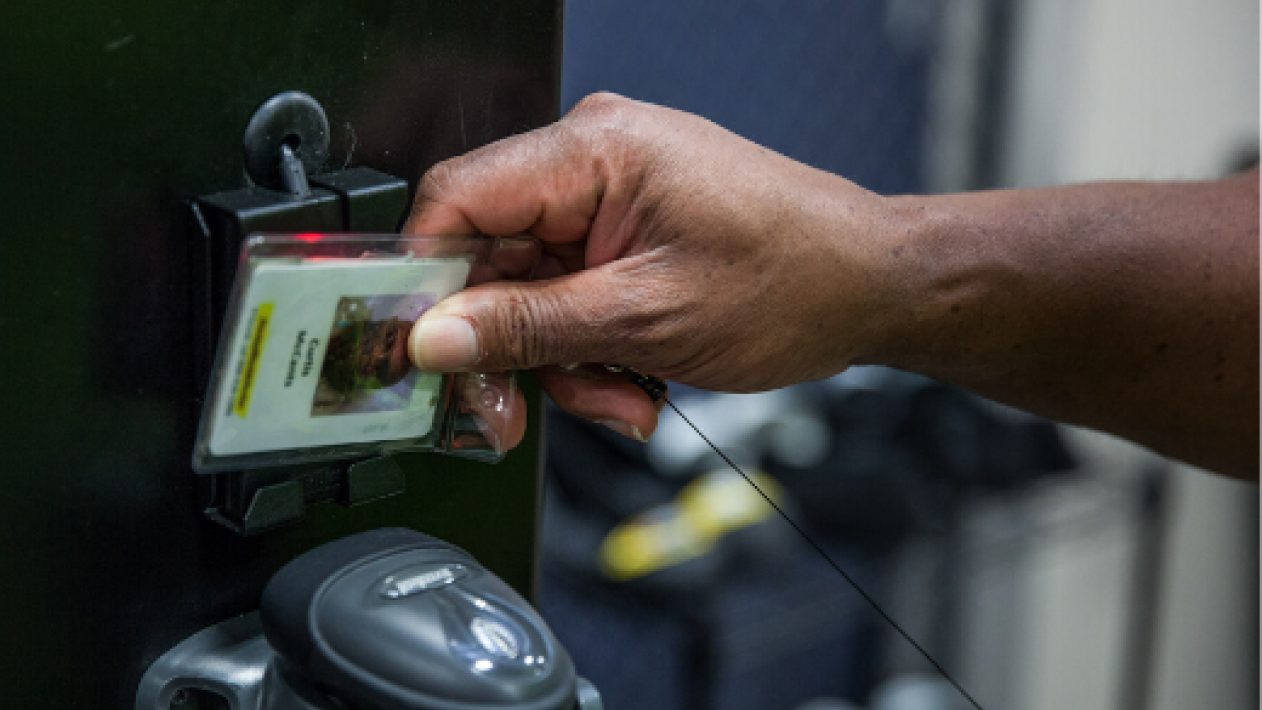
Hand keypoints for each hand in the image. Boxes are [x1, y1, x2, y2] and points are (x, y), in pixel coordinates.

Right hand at [405, 93, 900, 445]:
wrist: (873, 287)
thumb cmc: (795, 281)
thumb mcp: (645, 321)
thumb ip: (527, 328)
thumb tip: (434, 337)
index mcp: (594, 150)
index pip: (454, 201)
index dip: (425, 284)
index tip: (422, 352)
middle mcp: (594, 159)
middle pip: (488, 257)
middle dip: (509, 346)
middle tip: (517, 412)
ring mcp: (611, 196)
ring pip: (528, 290)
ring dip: (561, 361)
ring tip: (622, 397)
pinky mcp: (628, 230)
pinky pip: (571, 295)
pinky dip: (591, 350)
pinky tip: (633, 380)